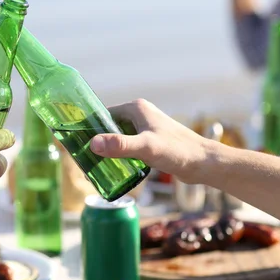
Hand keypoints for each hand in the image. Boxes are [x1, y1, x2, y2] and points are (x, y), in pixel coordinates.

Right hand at [89, 99, 209, 184]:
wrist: (205, 164)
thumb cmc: (178, 152)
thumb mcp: (146, 148)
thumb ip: (120, 145)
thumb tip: (93, 144)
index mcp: (135, 108)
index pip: (101, 115)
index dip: (87, 128)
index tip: (74, 144)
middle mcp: (138, 115)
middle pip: (107, 128)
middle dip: (95, 143)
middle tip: (82, 161)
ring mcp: (144, 129)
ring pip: (116, 139)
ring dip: (105, 152)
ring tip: (92, 168)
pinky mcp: (149, 142)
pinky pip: (126, 148)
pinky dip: (117, 158)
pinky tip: (111, 171)